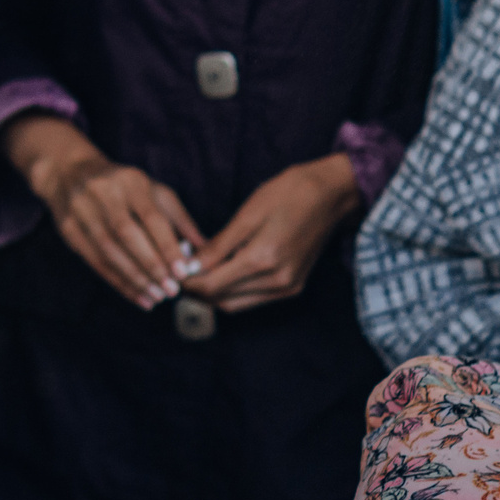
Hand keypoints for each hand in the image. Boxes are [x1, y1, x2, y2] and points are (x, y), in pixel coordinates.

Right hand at [2, 114, 203, 309]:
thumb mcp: (154, 192)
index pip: (150, 216)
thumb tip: (205, 253)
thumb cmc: (124, 187)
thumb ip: (179, 221)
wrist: (69, 172)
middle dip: (151, 265)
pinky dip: (118, 281)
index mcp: (130, 181)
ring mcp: (81, 210)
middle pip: (126, 233)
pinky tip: (138, 296)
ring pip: (108, 250)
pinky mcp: (68, 229)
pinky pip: (94, 260)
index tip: (183, 272)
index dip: (166, 246)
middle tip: (171, 291)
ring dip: (134, 278)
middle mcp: (103, 192)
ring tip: (157, 297)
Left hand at [183, 153, 362, 312]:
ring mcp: (288, 287)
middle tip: (176, 272)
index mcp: (263, 260)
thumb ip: (218, 246)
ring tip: (194, 273)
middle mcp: (277, 281)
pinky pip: (254, 299)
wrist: (330, 195)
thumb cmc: (287, 194)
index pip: (212, 286)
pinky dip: (233, 292)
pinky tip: (220, 273)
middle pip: (222, 300)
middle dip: (196, 291)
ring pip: (236, 304)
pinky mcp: (293, 287)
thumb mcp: (247, 214)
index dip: (187, 282)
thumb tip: (190, 265)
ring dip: (213, 294)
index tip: (169, 270)